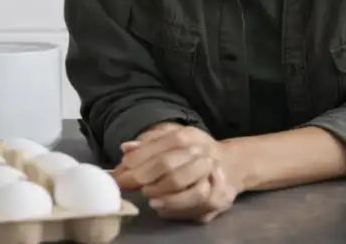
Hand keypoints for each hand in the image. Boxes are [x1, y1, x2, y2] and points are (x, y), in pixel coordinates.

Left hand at [111, 123, 239, 222]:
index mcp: (188, 136)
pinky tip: (162, 207)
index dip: (135, 161)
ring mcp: (214, 176)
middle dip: (143, 177)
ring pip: (188, 188)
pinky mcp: (219, 197)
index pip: (159, 145)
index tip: (117, 173)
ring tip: (149, 199)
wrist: (227, 163)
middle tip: (127, 186)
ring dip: (165, 196)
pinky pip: (198, 206)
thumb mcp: (169, 139)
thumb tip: (125, 148)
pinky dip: (177, 208)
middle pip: (169, 166)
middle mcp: (203, 153)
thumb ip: (147, 143)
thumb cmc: (189, 152)